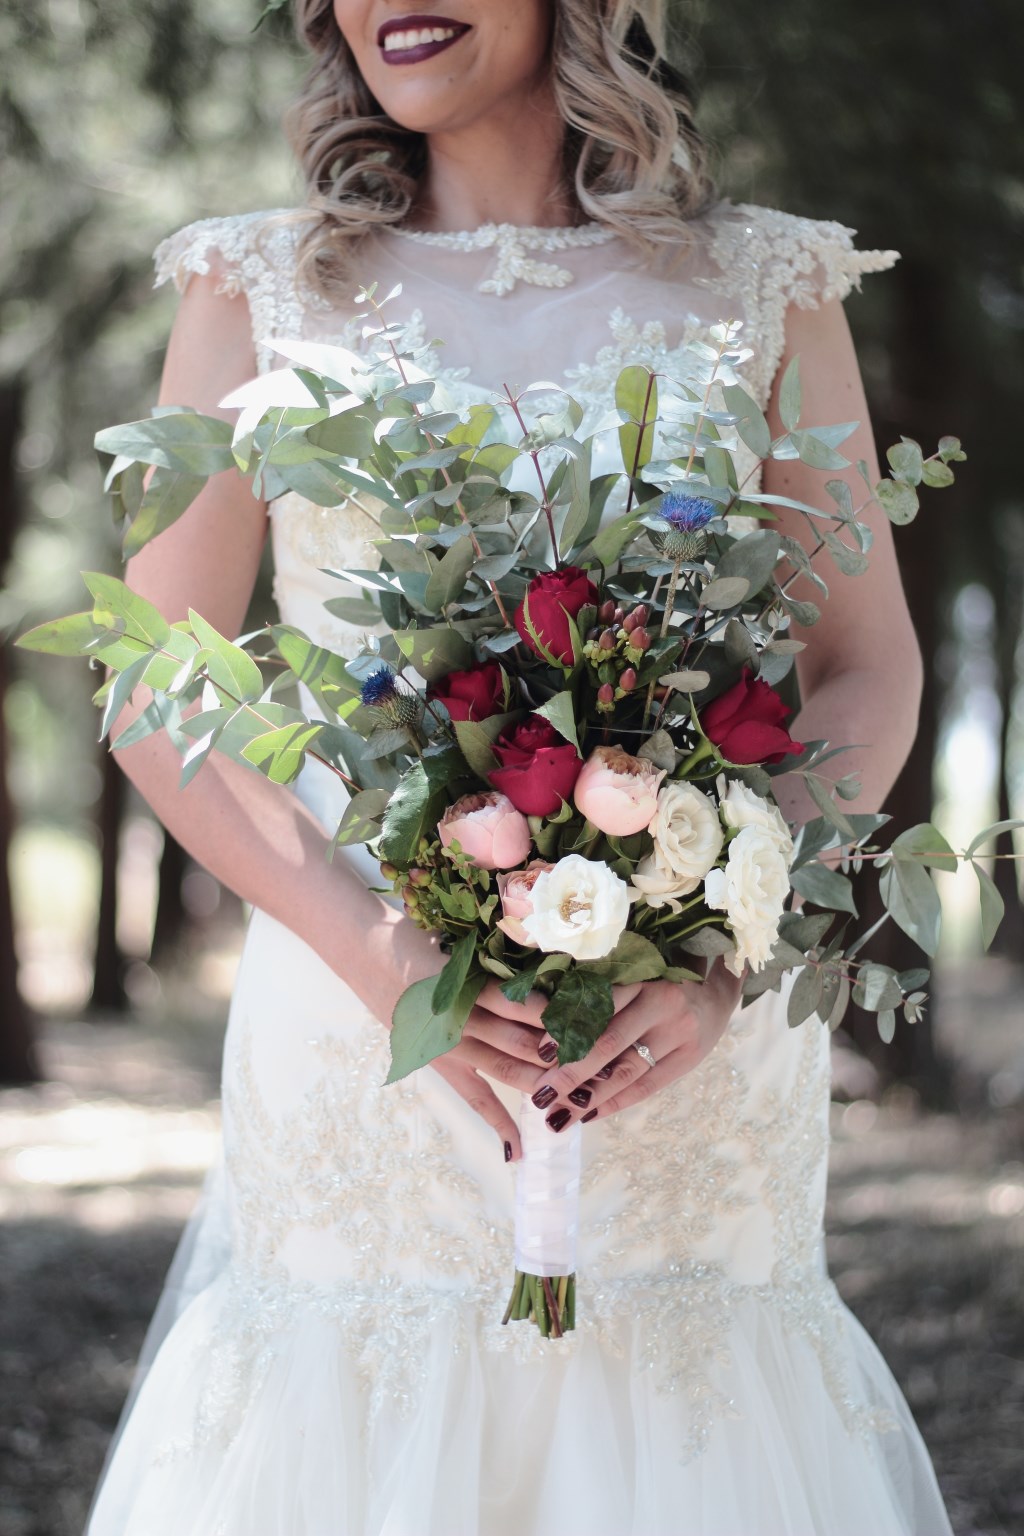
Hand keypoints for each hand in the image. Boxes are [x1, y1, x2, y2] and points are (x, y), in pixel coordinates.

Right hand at [369, 912, 641, 1162]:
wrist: (371, 957)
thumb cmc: (428, 942)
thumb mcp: (471, 947)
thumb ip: (510, 965)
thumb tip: (563, 979)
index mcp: (474, 985)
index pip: (531, 1007)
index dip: (569, 1018)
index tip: (606, 1022)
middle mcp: (464, 1019)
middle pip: (527, 1042)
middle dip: (568, 1055)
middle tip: (608, 1063)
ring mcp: (451, 1046)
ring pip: (509, 1070)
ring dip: (545, 1085)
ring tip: (581, 1097)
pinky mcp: (440, 1064)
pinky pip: (475, 1098)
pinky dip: (497, 1123)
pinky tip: (519, 1151)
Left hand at [524, 960, 742, 1133]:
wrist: (716, 989)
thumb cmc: (661, 982)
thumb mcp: (634, 976)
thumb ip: (602, 995)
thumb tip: (550, 1029)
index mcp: (640, 978)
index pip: (598, 1007)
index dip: (568, 1030)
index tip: (540, 1053)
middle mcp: (661, 1004)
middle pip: (610, 1043)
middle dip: (572, 1072)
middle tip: (541, 1094)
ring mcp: (678, 1033)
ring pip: (628, 1071)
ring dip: (590, 1097)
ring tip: (559, 1115)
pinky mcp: (689, 1058)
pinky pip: (648, 1086)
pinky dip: (617, 1102)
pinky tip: (591, 1116)